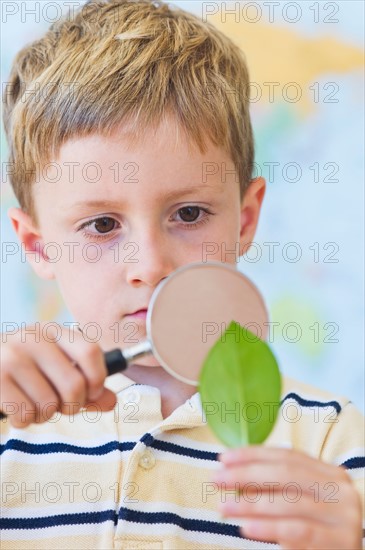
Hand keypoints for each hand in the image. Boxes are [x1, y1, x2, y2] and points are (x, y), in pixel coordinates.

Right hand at [1, 323, 115, 427]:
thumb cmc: (23, 371)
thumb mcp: (55, 368)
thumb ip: (85, 385)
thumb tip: (111, 401)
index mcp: (54, 331)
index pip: (91, 352)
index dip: (98, 380)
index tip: (92, 393)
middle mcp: (34, 338)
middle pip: (74, 385)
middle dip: (71, 406)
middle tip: (59, 405)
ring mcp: (12, 357)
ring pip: (49, 404)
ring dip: (43, 415)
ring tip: (33, 404)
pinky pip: (24, 414)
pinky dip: (24, 420)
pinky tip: (16, 408)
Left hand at [213, 446, 361, 548]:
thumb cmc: (319, 529)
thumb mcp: (303, 500)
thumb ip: (280, 485)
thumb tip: (234, 471)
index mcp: (330, 474)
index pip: (287, 456)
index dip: (253, 454)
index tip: (223, 457)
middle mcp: (340, 490)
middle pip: (286, 474)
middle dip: (246, 474)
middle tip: (217, 478)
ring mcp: (342, 517)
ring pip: (289, 502)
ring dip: (250, 503)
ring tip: (224, 505)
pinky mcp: (339, 543)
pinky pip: (297, 532)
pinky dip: (268, 528)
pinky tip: (245, 527)